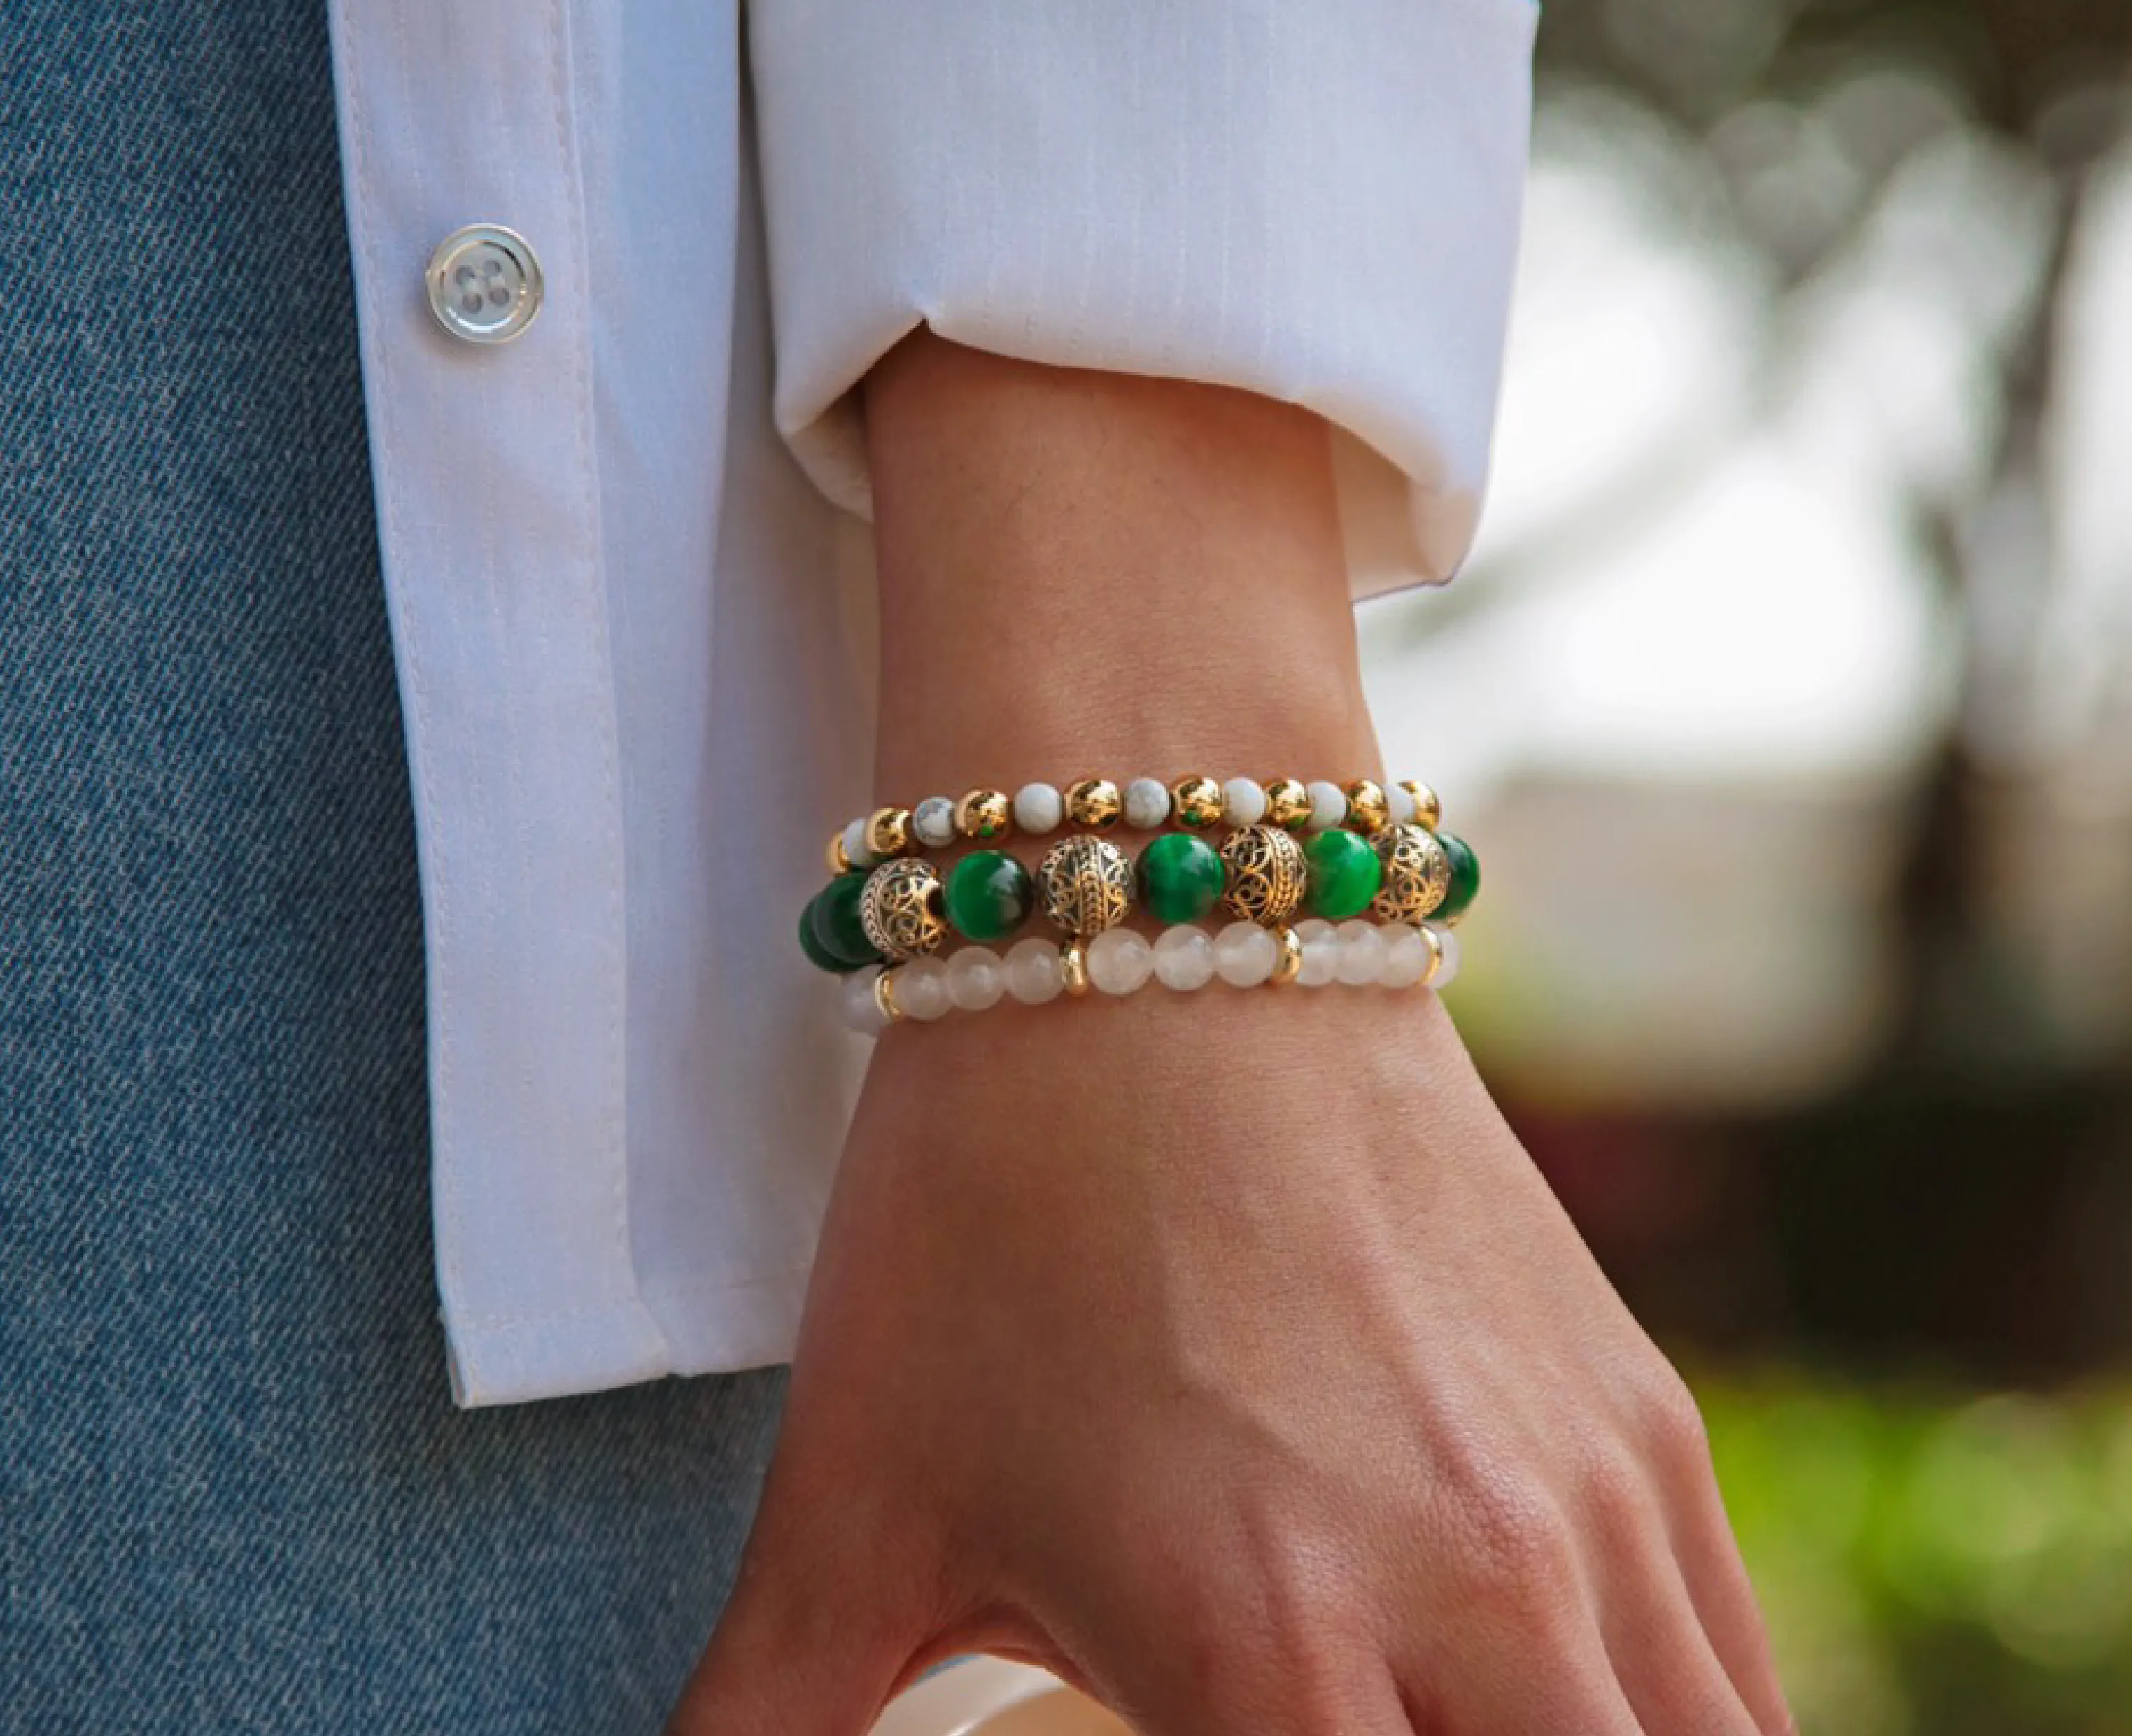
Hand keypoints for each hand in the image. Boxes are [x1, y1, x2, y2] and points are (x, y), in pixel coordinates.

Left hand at [667, 975, 1793, 1733]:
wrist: (1167, 933)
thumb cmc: (994, 1205)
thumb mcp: (857, 1494)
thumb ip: (761, 1713)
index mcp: (1265, 1659)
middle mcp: (1476, 1607)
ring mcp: (1589, 1510)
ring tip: (1452, 1733)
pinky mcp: (1644, 1421)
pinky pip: (1732, 1674)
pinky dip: (1672, 1729)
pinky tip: (1554, 1709)